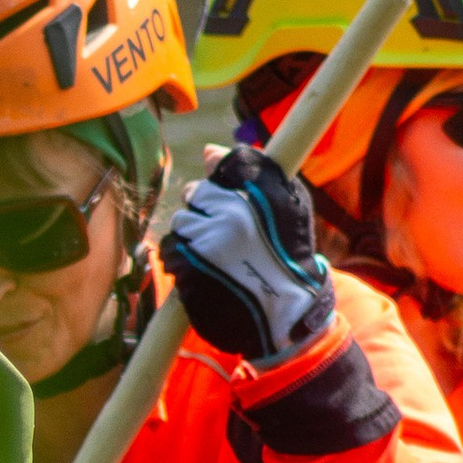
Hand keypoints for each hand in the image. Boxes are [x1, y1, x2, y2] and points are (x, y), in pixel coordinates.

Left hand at [160, 147, 332, 365]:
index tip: (224, 205)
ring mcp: (206, 245)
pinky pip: (171, 253)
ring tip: (216, 254)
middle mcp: (227, 215)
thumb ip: (250, 172)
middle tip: (222, 234)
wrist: (288, 310)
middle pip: (192, 195)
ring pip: (180, 224)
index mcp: (253, 195)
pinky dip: (182, 259)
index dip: (215, 191)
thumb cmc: (291, 255)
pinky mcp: (190, 272)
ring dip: (192, 235)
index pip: (215, 173)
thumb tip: (208, 151)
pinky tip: (204, 270)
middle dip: (202, 211)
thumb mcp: (289, 205)